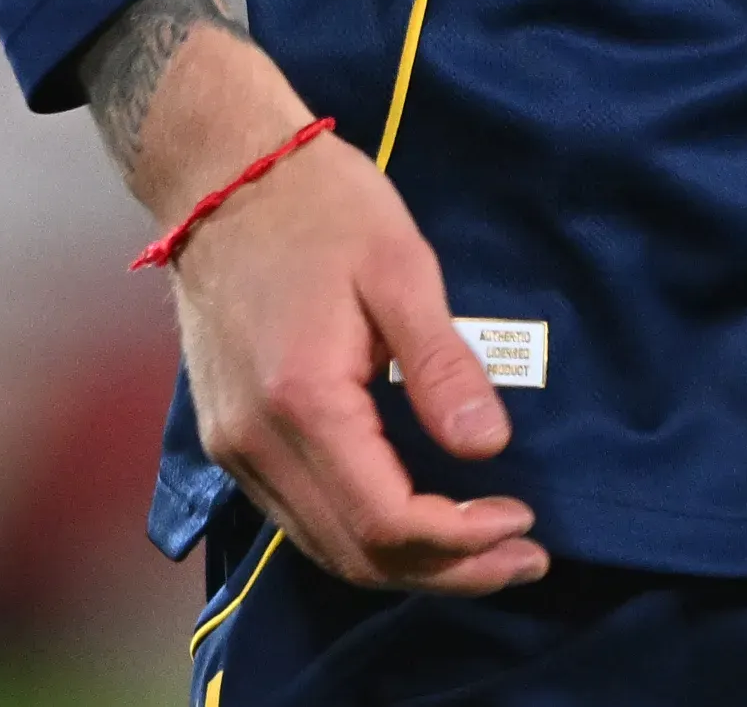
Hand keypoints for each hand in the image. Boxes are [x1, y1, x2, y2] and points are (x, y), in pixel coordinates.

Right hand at [105, 0, 546, 594]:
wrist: (222, 176)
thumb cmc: (320, 207)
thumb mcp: (400, 268)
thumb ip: (442, 365)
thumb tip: (488, 449)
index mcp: (302, 401)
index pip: (385, 520)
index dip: (461, 542)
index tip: (524, 524)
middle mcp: (256, 444)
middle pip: (355, 555)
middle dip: (447, 571)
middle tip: (523, 559)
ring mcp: (233, 449)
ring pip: (323, 550)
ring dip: (407, 566)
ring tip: (483, 552)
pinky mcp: (229, 442)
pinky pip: (299, 521)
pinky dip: (362, 539)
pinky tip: (415, 522)